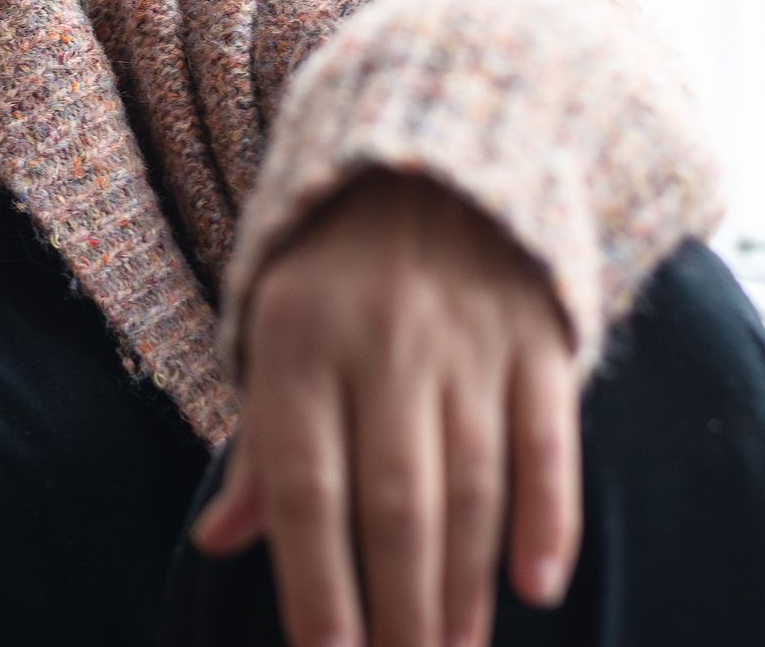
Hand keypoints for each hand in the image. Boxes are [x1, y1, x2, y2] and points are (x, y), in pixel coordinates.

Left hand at [193, 172, 579, 646]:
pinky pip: (548, 440)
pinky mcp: (537, 338)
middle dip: (399, 608)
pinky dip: (548, 517)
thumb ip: (260, 446)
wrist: (430, 162)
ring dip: (464, 586)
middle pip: (394, 500)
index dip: (315, 582)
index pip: (306, 484)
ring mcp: (467, 338)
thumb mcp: (272, 334)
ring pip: (471, 484)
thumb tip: (216, 544)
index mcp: (298, 342)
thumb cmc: (335, 277)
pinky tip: (535, 587)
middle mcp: (383, 340)